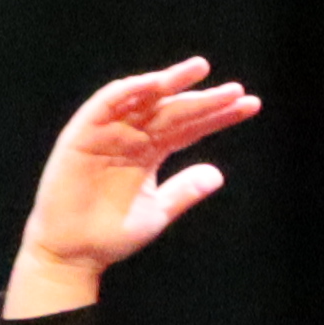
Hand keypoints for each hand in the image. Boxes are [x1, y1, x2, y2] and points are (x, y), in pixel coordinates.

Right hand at [6, 60, 262, 316]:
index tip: (250, 106)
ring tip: (199, 71)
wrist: (73, 253)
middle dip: (204, 99)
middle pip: (174, 110)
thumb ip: (184, 191)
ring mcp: (109, 132)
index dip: (218, 116)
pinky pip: (107, 105)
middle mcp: (132, 137)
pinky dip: (130, 91)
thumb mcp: (157, 213)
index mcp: (150, 152)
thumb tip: (218, 174)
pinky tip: (155, 83)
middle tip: (236, 90)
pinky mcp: (83, 133)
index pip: (190, 127)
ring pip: (143, 100)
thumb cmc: (111, 235)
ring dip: (169, 83)